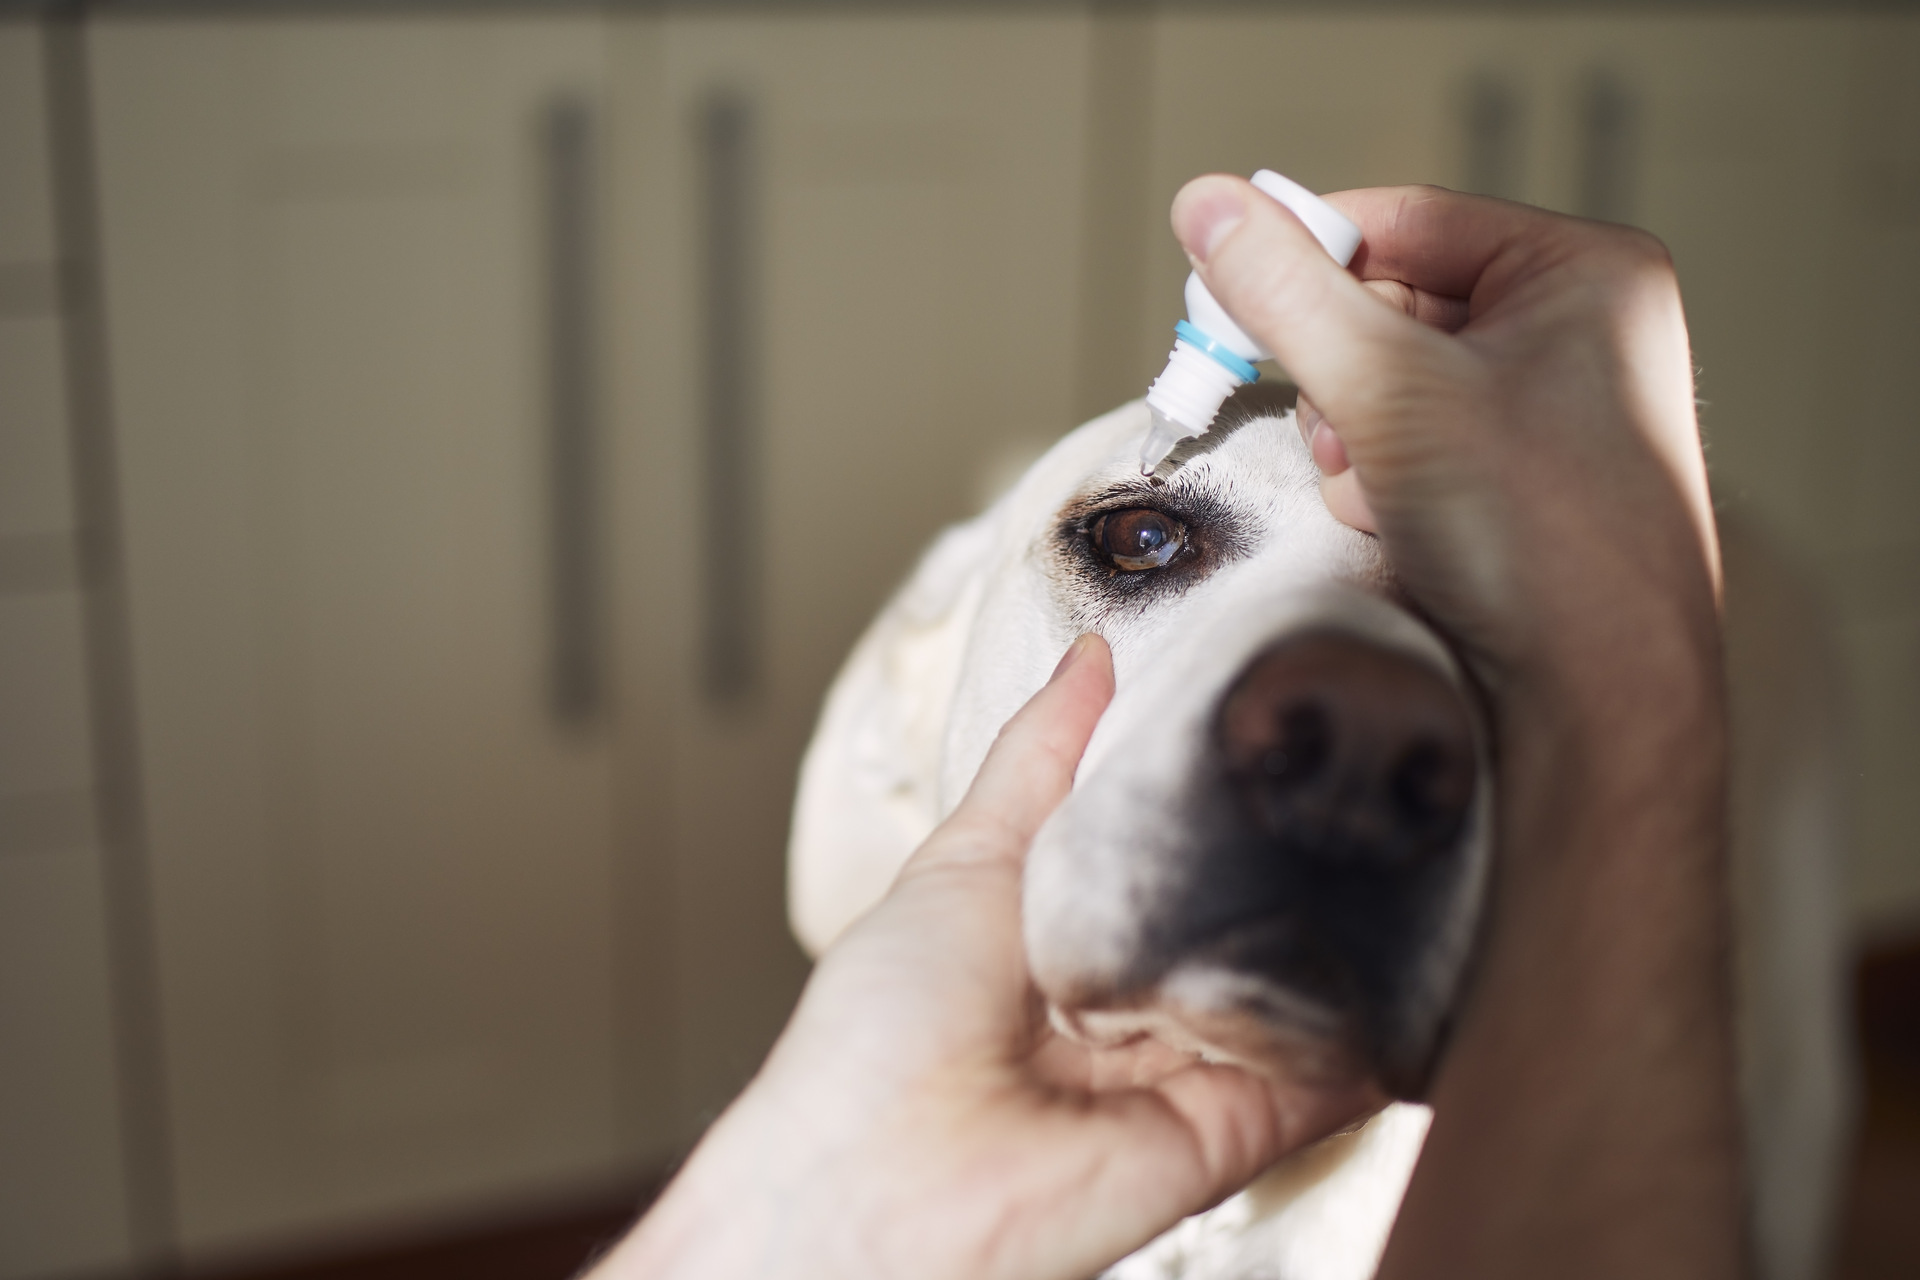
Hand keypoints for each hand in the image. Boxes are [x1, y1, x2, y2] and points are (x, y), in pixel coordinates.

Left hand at [593, 634, 1378, 1279]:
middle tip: (1368, 765)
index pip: (1178, 845)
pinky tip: (1423, 954)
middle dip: (1301, 849)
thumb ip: (1040, 757)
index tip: (1290, 709)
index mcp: (1078, 930)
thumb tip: (1093, 656)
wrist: (884, 1176)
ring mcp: (1193, 1062)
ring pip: (1301, 984)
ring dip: (1353, 928)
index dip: (1227, 786)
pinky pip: (1329, 1073)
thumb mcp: (969, 853)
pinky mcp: (1238, 1127)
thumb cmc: (889, 1022)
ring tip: (1412, 835)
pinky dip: (1378, 1027)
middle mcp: (1142, 997)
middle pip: (1248, 911)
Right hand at [1175, 180, 1718, 702]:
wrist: (1597, 703)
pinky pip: (1409, 445)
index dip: (1309, 252)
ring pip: (1387, 382)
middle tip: (1331, 422)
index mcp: (1584, 272)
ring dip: (1352, 435)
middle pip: (1391, 303)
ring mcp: (1550, 413)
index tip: (1225, 287)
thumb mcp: (1388, 389)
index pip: (1405, 218)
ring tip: (1379, 487)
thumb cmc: (1538, 538)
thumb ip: (1286, 292)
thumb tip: (1206, 202)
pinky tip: (1400, 523)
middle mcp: (1578, 332)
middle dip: (1339, 372)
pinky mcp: (1518, 483)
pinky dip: (1379, 481)